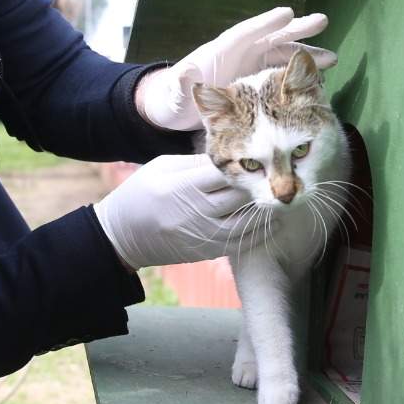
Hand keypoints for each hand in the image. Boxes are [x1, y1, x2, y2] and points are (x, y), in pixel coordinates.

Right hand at [93, 154, 265, 270]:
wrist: (123, 236)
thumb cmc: (141, 193)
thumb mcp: (161, 167)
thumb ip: (195, 162)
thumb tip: (230, 156)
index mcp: (183, 186)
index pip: (225, 171)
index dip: (246, 162)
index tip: (260, 153)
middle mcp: (197, 212)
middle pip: (240, 195)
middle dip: (261, 183)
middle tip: (280, 172)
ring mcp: (204, 234)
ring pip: (247, 222)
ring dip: (266, 210)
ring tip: (280, 196)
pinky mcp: (207, 251)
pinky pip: (241, 242)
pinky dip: (259, 232)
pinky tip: (271, 221)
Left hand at [135, 7, 338, 130]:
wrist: (178, 111)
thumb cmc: (174, 98)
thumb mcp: (175, 93)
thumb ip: (182, 84)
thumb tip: (184, 75)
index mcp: (222, 51)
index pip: (246, 33)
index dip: (265, 23)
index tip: (287, 13)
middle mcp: (241, 54)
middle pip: (272, 37)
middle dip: (295, 30)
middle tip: (322, 21)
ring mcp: (252, 67)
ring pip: (283, 56)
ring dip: (306, 56)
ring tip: (331, 58)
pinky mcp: (258, 83)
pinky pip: (283, 74)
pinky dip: (300, 75)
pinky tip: (319, 79)